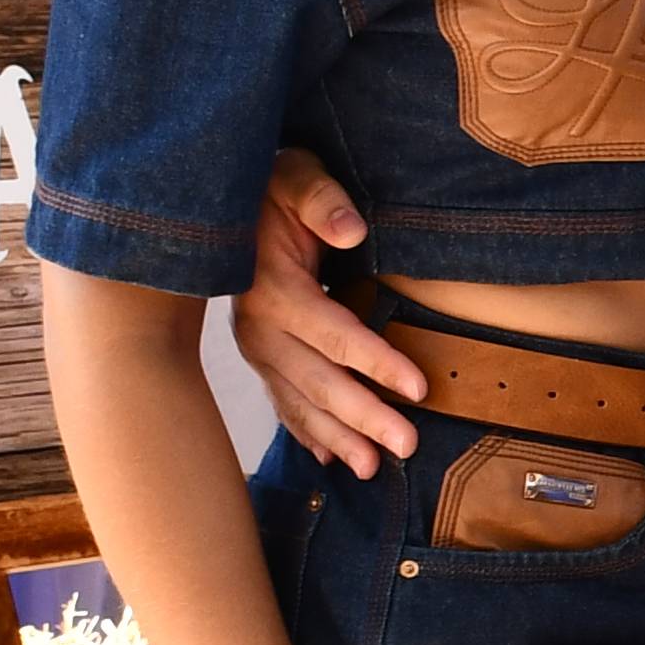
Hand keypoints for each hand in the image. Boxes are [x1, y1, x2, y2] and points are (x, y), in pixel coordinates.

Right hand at [236, 152, 422, 474]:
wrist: (225, 204)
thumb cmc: (272, 186)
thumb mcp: (295, 176)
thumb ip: (320, 199)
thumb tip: (352, 229)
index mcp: (273, 288)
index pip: (333, 332)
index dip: (375, 362)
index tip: (418, 388)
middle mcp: (259, 327)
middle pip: (318, 380)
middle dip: (365, 416)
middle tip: (407, 446)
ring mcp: (257, 348)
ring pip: (300, 401)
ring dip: (338, 436)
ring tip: (373, 469)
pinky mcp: (262, 356)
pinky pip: (284, 401)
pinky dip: (307, 431)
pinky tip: (331, 457)